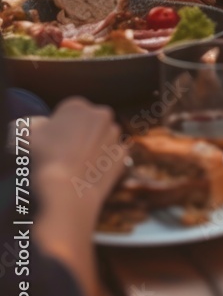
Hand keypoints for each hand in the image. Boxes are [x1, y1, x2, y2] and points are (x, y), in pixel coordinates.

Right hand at [31, 97, 125, 226]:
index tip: (53, 143)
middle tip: (65, 154)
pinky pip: (112, 155)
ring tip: (77, 165)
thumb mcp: (28, 135)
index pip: (68, 113)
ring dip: (94, 146)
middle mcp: (101, 114)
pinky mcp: (121, 154)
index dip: (59, 129)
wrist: (66, 190)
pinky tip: (90, 172)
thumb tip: (37, 124)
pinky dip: (104, 162)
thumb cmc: (45, 159)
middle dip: (80, 134)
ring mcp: (115, 135)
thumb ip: (34, 123)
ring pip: (103, 137)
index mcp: (77, 105)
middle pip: (88, 123)